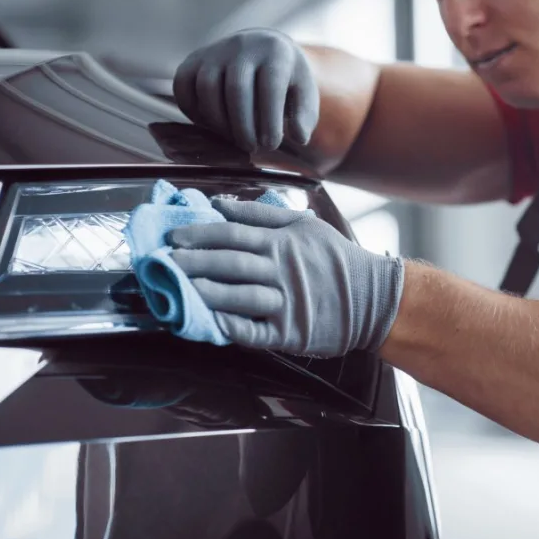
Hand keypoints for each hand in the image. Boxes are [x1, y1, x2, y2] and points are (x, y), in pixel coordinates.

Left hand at [166, 199, 404, 357]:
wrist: (375, 299)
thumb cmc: (337, 260)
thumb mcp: (306, 226)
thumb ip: (263, 215)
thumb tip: (221, 204)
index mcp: (283, 243)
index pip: (233, 234)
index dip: (200, 234)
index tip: (173, 237)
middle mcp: (281, 271)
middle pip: (229, 263)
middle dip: (193, 261)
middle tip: (163, 262)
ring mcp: (286, 303)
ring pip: (238, 297)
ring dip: (205, 293)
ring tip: (177, 289)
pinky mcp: (290, 333)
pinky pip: (255, 332)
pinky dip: (232, 328)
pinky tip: (211, 323)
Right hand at [172, 28, 319, 151]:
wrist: (261, 49)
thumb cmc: (286, 81)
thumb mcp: (304, 94)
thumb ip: (305, 117)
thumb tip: (299, 137)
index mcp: (276, 52)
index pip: (269, 87)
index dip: (268, 120)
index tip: (270, 144)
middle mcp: (242, 46)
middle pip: (236, 89)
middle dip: (242, 126)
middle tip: (251, 147)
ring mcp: (214, 51)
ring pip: (207, 88)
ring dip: (219, 122)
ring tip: (235, 138)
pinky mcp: (193, 60)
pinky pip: (183, 87)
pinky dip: (193, 111)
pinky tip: (212, 125)